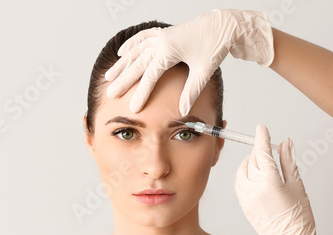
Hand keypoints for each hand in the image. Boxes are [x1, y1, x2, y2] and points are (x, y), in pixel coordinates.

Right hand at [104, 9, 273, 115]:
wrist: (223, 25)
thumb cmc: (215, 46)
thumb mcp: (204, 71)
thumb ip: (192, 91)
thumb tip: (183, 111)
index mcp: (169, 51)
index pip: (150, 76)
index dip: (141, 93)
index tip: (133, 108)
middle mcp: (161, 42)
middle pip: (137, 64)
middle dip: (123, 80)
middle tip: (111, 93)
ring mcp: (161, 36)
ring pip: (135, 51)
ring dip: (122, 64)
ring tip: (109, 76)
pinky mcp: (164, 34)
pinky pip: (142, 38)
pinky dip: (131, 45)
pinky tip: (122, 53)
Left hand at [235, 124, 327, 234]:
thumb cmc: (299, 218)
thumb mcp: (297, 186)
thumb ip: (288, 162)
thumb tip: (286, 143)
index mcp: (270, 182)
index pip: (262, 152)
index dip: (262, 138)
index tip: (262, 128)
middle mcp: (254, 189)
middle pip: (252, 160)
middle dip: (259, 152)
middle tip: (271, 151)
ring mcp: (245, 197)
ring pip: (242, 170)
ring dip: (251, 163)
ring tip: (265, 166)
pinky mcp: (242, 204)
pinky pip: (238, 182)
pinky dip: (245, 175)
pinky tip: (256, 178)